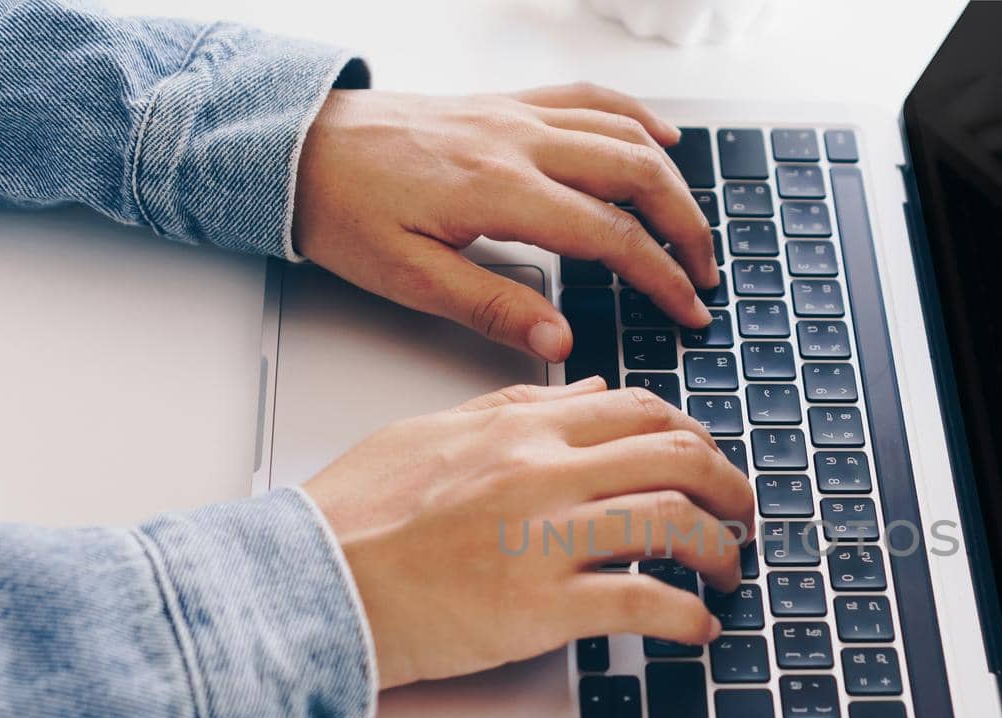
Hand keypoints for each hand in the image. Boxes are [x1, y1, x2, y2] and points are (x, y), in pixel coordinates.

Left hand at [293, 82, 717, 360]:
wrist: (296, 147)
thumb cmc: (343, 211)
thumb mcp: (407, 279)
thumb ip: (490, 306)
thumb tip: (559, 337)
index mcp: (498, 191)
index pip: (610, 235)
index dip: (662, 277)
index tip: (688, 310)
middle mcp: (517, 142)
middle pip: (636, 173)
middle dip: (686, 226)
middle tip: (705, 274)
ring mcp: (515, 114)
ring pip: (623, 131)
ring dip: (671, 177)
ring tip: (692, 223)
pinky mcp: (505, 103)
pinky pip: (588, 96)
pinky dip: (635, 114)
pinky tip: (661, 137)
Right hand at [303, 378, 754, 689]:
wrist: (310, 586)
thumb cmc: (357, 518)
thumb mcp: (431, 432)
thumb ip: (514, 407)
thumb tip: (586, 390)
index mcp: (521, 429)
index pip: (640, 411)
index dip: (694, 436)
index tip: (708, 463)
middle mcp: (544, 473)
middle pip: (678, 458)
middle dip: (730, 487)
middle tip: (742, 516)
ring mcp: (546, 539)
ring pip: (675, 523)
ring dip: (721, 550)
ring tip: (728, 572)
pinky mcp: (542, 608)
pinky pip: (643, 604)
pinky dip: (686, 617)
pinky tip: (696, 628)